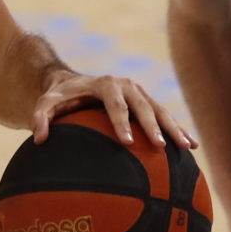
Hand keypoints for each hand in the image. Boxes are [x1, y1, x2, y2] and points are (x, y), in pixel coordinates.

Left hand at [31, 69, 196, 150]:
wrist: (75, 84)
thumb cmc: (60, 97)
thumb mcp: (46, 103)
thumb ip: (40, 118)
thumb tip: (39, 139)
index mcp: (106, 84)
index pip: (115, 105)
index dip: (122, 123)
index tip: (127, 142)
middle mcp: (127, 86)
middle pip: (143, 106)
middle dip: (153, 126)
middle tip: (161, 147)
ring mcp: (140, 93)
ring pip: (160, 110)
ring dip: (174, 128)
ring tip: (187, 147)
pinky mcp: (147, 102)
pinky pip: (165, 116)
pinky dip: (179, 129)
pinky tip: (192, 146)